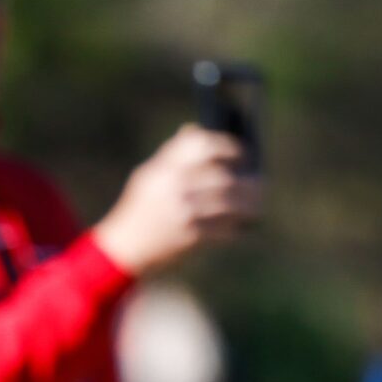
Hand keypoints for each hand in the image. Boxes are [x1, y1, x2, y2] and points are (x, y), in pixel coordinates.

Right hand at [87, 125, 259, 277]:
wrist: (122, 250)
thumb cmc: (138, 211)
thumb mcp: (147, 177)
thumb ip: (171, 156)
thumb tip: (195, 130)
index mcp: (164, 167)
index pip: (203, 143)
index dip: (228, 146)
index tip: (240, 153)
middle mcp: (175, 185)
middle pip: (225, 176)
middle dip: (247, 180)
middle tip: (258, 182)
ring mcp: (185, 211)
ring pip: (231, 202)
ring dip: (249, 204)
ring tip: (255, 205)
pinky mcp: (191, 235)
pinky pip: (225, 227)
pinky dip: (237, 226)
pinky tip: (241, 226)